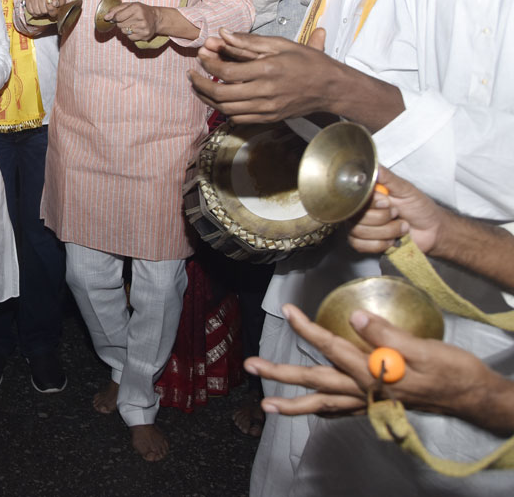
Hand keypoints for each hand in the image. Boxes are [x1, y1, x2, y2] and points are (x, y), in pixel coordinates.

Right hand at [22, 0, 64, 19]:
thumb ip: (60, 2)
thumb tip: (54, 3)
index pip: (51, 5)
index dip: (53, 10)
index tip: (54, 8)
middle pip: (44, 10)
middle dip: (47, 12)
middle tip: (48, 9)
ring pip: (37, 12)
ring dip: (41, 13)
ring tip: (43, 9)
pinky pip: (30, 11)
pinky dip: (35, 13)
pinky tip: (38, 9)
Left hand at [109, 2, 159, 40]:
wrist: (156, 19)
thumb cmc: (140, 10)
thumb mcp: (129, 5)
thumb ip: (116, 9)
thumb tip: (106, 17)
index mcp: (136, 8)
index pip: (118, 17)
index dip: (114, 18)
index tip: (114, 18)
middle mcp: (141, 18)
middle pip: (120, 25)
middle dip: (121, 22)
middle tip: (128, 19)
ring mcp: (143, 28)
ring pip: (124, 31)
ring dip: (125, 28)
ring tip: (133, 24)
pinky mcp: (144, 36)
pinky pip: (129, 37)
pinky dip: (130, 34)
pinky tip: (136, 29)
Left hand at [190, 28, 334, 122]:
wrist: (331, 88)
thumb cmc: (308, 62)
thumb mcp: (280, 44)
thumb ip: (248, 42)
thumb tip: (223, 33)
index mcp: (268, 70)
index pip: (226, 72)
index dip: (208, 66)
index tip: (201, 57)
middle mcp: (265, 92)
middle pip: (221, 94)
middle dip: (200, 84)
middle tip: (191, 75)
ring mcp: (267, 109)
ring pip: (226, 109)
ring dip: (207, 98)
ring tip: (198, 86)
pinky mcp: (269, 118)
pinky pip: (238, 118)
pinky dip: (224, 110)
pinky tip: (219, 99)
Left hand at [248, 306, 509, 434]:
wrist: (474, 398)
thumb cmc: (452, 370)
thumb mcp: (423, 348)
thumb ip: (386, 334)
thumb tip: (354, 317)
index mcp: (372, 371)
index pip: (331, 346)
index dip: (307, 328)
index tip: (288, 310)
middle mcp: (364, 389)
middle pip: (315, 380)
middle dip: (280, 374)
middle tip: (250, 365)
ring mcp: (369, 402)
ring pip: (323, 403)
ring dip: (293, 404)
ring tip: (265, 405)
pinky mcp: (377, 407)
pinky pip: (341, 413)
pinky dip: (323, 412)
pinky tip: (312, 411)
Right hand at [348, 167, 444, 255]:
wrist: (432, 231)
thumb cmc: (420, 208)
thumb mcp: (406, 189)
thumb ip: (388, 178)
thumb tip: (373, 165)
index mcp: (367, 194)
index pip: (354, 198)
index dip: (372, 203)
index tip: (388, 202)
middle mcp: (360, 208)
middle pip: (356, 217)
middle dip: (383, 219)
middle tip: (397, 214)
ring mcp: (359, 225)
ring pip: (358, 232)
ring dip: (386, 232)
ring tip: (399, 227)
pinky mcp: (363, 243)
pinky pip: (359, 245)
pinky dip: (380, 244)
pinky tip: (391, 240)